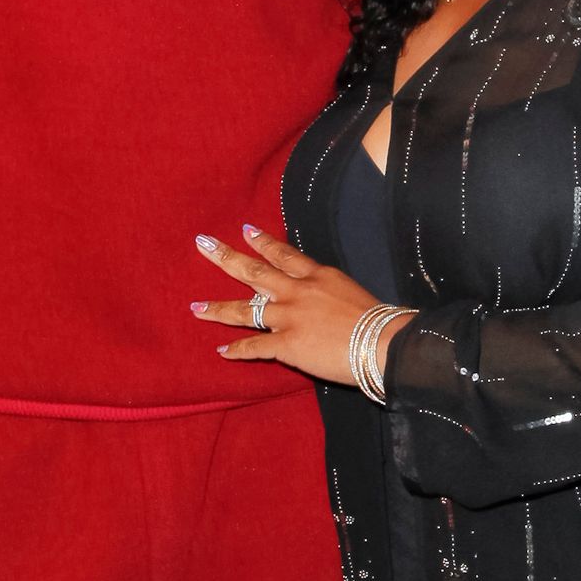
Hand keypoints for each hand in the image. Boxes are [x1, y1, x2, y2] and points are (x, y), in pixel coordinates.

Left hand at [193, 224, 412, 389]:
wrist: (384, 343)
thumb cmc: (378, 322)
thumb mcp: (352, 293)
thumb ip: (330, 293)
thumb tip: (323, 301)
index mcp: (318, 276)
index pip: (284, 255)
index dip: (263, 243)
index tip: (245, 230)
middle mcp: (298, 292)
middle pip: (255, 271)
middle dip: (226, 257)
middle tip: (203, 244)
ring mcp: (290, 317)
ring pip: (246, 310)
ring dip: (218, 308)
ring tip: (196, 307)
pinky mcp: (287, 345)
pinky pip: (255, 347)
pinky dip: (237, 349)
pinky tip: (222, 350)